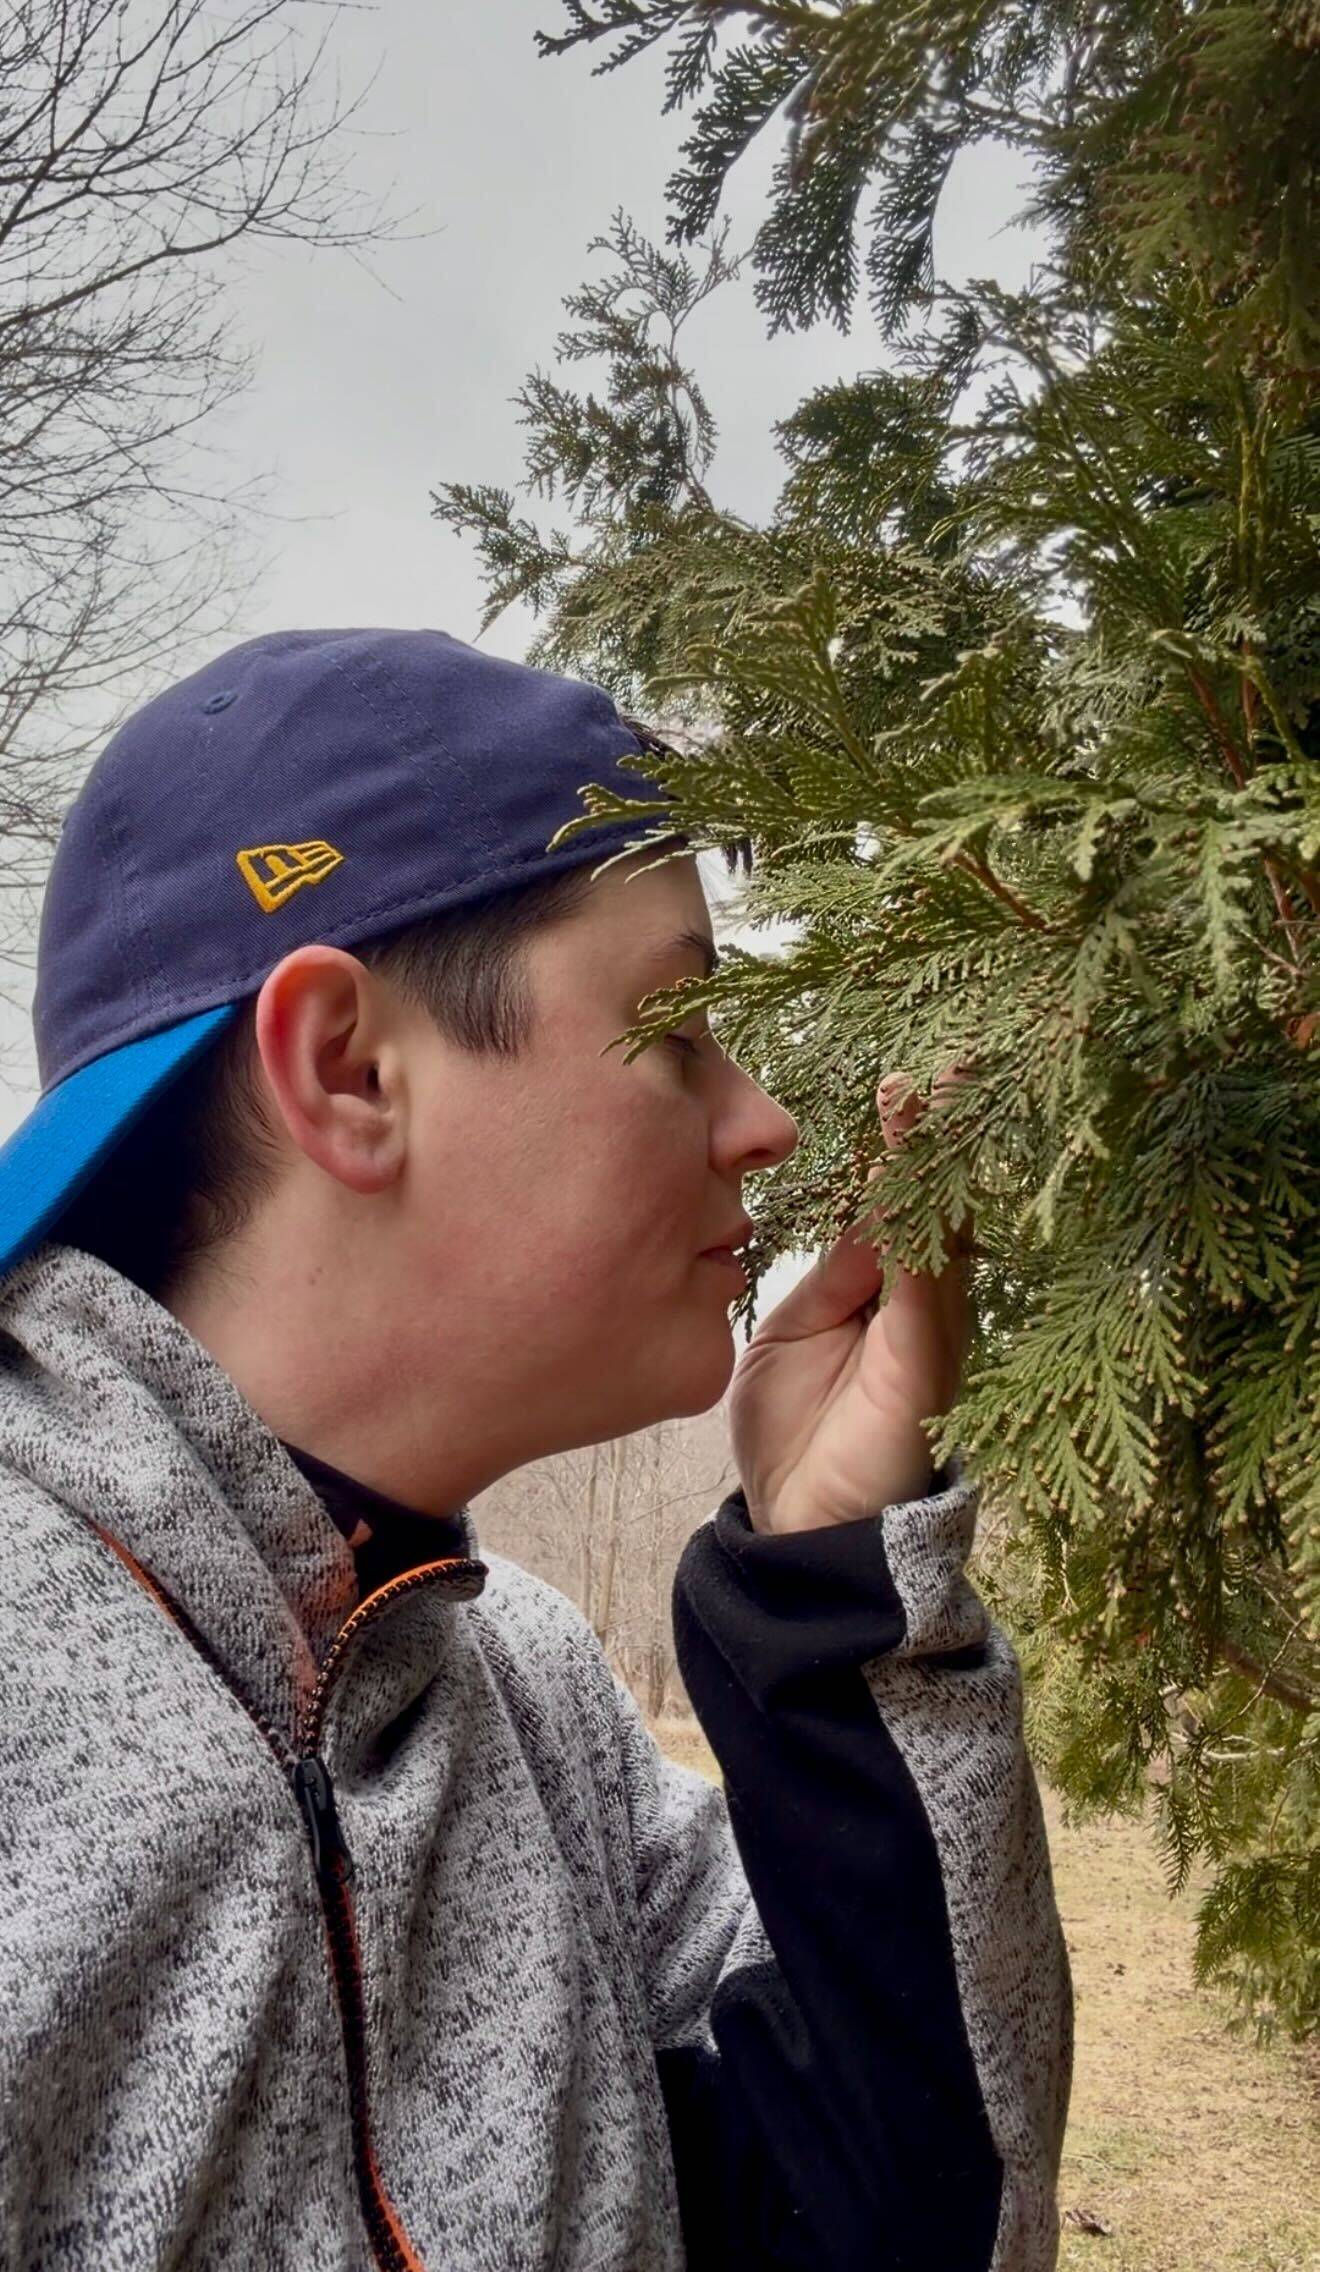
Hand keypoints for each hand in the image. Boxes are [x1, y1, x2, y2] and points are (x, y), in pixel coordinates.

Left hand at [729, 1066, 974, 1535]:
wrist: (802, 1532)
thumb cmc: (797, 1438)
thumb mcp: (790, 1338)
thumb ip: (826, 1280)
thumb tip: (861, 1220)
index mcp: (877, 1292)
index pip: (891, 1200)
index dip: (897, 1143)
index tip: (899, 1078)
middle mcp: (916, 1302)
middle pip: (931, 1197)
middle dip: (938, 1128)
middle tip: (950, 1055)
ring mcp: (929, 1325)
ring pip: (938, 1219)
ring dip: (936, 1150)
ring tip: (935, 1079)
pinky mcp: (927, 1352)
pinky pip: (928, 1266)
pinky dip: (923, 1206)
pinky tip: (916, 1154)